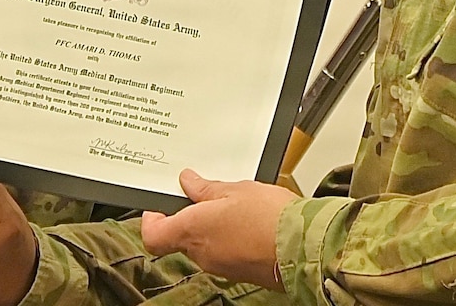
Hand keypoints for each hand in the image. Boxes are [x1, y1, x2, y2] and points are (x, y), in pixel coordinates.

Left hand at [140, 169, 294, 289]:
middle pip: (180, 238)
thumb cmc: (271, 218)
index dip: (152, 219)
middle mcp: (202, 254)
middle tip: (205, 195)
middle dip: (190, 217)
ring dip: (213, 227)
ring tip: (235, 205)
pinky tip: (249, 222)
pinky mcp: (239, 272)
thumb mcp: (236, 189)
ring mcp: (220, 266)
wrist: (303, 247)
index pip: (153, 235)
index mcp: (193, 231)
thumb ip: (207, 188)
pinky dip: (229, 238)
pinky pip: (224, 253)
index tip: (160, 204)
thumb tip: (188, 182)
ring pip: (204, 245)